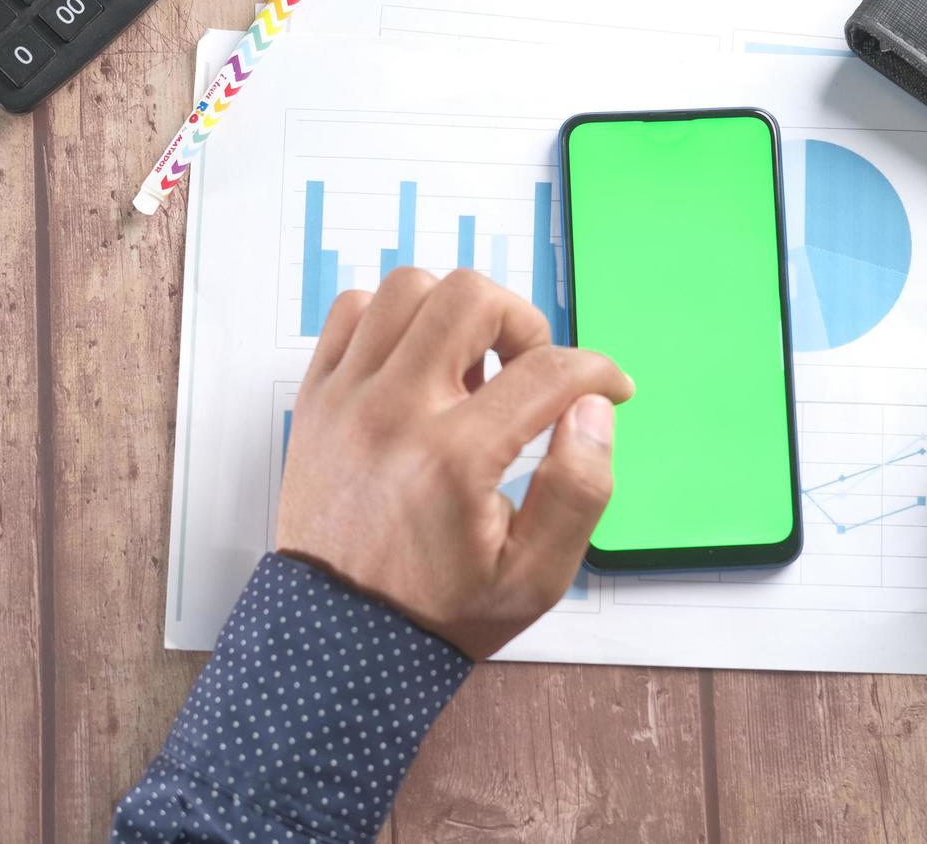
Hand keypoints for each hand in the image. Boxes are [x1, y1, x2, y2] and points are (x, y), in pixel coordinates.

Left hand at [276, 268, 633, 658]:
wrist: (338, 638)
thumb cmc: (437, 610)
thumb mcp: (537, 577)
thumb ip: (580, 489)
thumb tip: (593, 408)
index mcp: (452, 460)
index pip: (546, 372)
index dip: (597, 371)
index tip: (608, 388)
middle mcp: (393, 413)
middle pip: (471, 298)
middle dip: (524, 323)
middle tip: (531, 371)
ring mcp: (346, 398)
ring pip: (410, 288)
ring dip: (458, 314)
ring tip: (473, 369)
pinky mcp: (317, 396)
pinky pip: (355, 309)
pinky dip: (396, 319)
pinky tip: (420, 364)